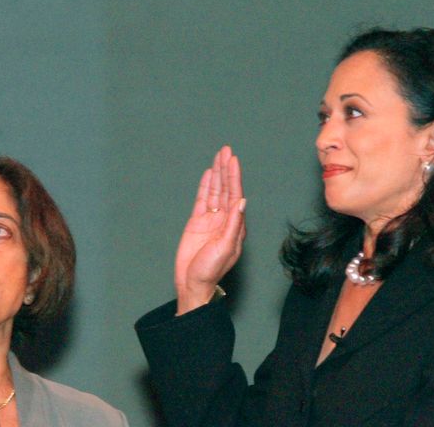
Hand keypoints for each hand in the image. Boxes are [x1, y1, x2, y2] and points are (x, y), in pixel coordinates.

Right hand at [174, 146, 245, 314]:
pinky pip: (202, 200)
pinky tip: (208, 174)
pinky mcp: (197, 222)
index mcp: (235, 225)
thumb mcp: (225, 248)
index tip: (233, 160)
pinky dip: (205, 186)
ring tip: (218, 156)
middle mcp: (224, 219)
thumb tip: (241, 202)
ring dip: (217, 174)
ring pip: (214, 191)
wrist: (192, 283)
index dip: (234, 176)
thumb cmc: (211, 270)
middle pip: (226, 189)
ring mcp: (210, 220)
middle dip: (226, 169)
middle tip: (226, 150)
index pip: (235, 195)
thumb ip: (233, 225)